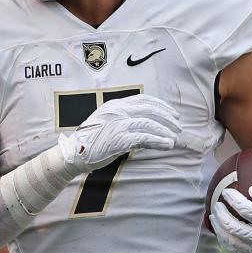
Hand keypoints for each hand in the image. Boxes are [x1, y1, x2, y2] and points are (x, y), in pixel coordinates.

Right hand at [56, 95, 179, 173]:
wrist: (73, 153)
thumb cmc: (90, 141)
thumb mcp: (106, 123)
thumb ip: (123, 120)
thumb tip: (144, 126)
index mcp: (115, 105)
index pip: (143, 99)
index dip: (161, 105)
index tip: (172, 113)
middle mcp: (118, 111)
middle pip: (150, 110)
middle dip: (167, 118)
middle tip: (178, 126)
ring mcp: (118, 124)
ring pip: (150, 123)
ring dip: (166, 131)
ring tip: (175, 139)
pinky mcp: (119, 139)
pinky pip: (145, 138)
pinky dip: (159, 141)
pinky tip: (167, 145)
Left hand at [210, 185, 251, 252]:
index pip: (246, 211)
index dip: (233, 200)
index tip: (226, 192)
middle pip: (233, 227)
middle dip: (221, 214)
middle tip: (216, 204)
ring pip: (231, 242)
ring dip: (219, 228)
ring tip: (214, 217)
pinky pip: (236, 251)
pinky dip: (226, 240)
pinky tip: (222, 231)